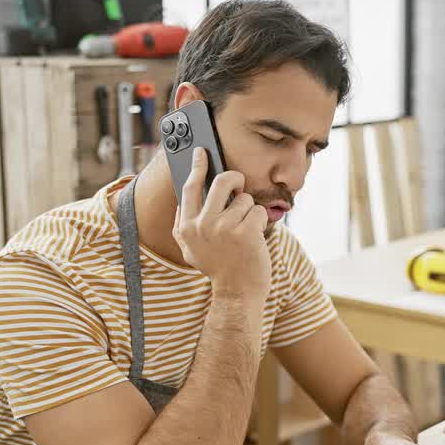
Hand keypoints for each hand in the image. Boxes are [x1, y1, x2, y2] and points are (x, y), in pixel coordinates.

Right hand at [174, 147, 270, 297]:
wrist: (237, 292)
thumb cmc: (218, 267)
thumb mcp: (190, 249)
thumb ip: (184, 223)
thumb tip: (185, 195)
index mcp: (186, 228)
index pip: (190, 188)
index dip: (197, 167)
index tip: (201, 152)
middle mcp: (202, 226)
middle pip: (220, 182)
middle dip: (234, 179)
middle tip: (239, 185)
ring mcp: (224, 228)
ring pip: (243, 199)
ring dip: (248, 211)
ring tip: (245, 230)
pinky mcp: (246, 232)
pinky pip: (257, 211)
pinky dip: (260, 221)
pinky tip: (255, 237)